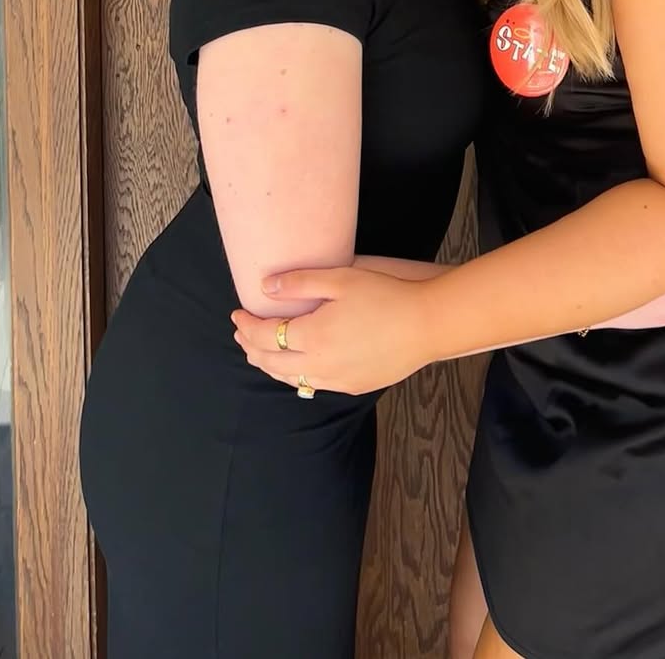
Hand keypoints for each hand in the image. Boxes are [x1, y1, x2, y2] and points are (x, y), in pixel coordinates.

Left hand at [231, 267, 431, 396]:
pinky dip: (295, 376)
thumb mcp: (342, 278)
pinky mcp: (353, 386)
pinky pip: (314, 385)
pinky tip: (297, 368)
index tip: (237, 314)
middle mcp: (320, 364)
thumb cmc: (386, 296)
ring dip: (270, 365)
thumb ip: (300, 282)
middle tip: (240, 335)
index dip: (247, 325)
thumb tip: (265, 287)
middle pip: (272, 362)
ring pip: (291, 379)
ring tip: (259, 353)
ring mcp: (337, 379)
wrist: (427, 325)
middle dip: (250, 348)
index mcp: (313, 336)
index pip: (266, 335)